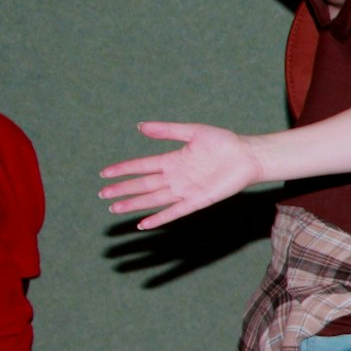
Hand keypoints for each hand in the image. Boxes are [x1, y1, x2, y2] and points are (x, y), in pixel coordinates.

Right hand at [99, 122, 261, 229]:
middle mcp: (176, 177)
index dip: (123, 169)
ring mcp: (185, 190)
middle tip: (103, 194)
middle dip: (123, 189)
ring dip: (134, 204)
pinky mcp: (197, 200)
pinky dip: (159, 218)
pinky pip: (174, 211)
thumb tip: (140, 126)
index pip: (142, 166)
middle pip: (143, 184)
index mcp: (173, 160)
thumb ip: (167, 130)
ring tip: (114, 209)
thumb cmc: (223, 142)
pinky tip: (143, 224)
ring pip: (153, 199)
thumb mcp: (193, 131)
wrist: (247, 155)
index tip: (104, 173)